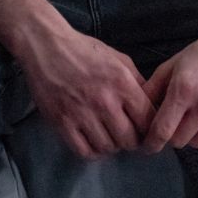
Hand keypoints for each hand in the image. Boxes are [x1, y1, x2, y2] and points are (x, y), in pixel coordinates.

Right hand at [19, 28, 155, 159]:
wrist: (46, 46)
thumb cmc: (84, 49)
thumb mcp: (118, 58)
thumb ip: (137, 80)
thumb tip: (151, 104)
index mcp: (122, 82)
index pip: (147, 120)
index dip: (149, 129)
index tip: (144, 130)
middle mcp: (104, 100)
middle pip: (129, 140)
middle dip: (131, 140)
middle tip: (125, 134)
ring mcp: (82, 114)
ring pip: (108, 148)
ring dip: (111, 145)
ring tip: (108, 135)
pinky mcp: (62, 123)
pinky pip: (85, 152)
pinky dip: (92, 151)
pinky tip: (92, 140)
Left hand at [141, 32, 197, 152]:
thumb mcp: (173, 64)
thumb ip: (153, 87)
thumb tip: (138, 110)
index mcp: (184, 89)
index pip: (163, 130)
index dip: (152, 142)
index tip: (148, 146)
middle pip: (179, 141)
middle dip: (172, 135)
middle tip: (174, 123)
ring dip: (191, 135)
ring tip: (194, 116)